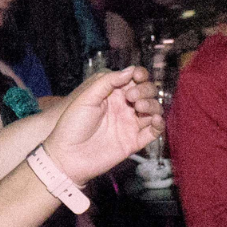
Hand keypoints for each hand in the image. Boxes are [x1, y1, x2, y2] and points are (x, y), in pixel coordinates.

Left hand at [44, 66, 162, 184]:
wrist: (68, 156)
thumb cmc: (72, 125)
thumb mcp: (86, 97)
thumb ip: (108, 82)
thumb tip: (130, 70)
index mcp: (111, 94)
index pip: (133, 80)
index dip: (139, 75)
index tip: (138, 75)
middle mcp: (123, 107)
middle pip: (147, 92)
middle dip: (145, 89)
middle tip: (131, 96)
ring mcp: (130, 124)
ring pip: (153, 109)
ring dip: (152, 104)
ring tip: (139, 106)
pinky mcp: (134, 141)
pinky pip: (154, 131)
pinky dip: (159, 123)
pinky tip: (154, 119)